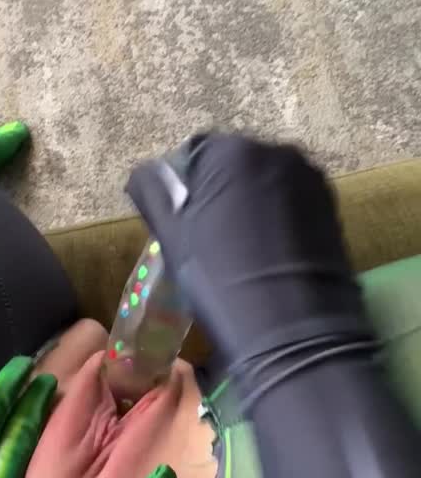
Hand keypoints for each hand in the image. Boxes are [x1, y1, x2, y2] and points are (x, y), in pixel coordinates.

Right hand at [126, 133, 371, 386]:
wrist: (291, 327)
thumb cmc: (220, 278)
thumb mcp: (171, 236)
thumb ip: (152, 190)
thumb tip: (147, 173)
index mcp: (231, 150)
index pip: (194, 155)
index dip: (183, 191)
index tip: (184, 226)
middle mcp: (276, 151)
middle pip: (233, 164)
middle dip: (219, 192)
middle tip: (211, 238)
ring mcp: (309, 177)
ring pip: (264, 182)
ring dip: (249, 203)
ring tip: (243, 248)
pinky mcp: (331, 204)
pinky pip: (290, 199)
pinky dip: (276, 216)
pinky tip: (269, 251)